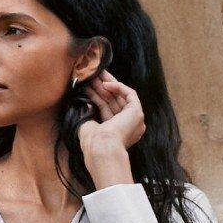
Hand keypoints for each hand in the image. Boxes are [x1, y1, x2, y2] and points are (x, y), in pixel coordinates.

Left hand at [77, 68, 144, 184]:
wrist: (102, 148)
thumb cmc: (93, 143)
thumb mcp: (88, 126)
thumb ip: (88, 114)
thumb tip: (85, 102)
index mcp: (117, 133)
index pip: (107, 110)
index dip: (97, 97)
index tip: (88, 87)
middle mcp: (128, 127)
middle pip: (114, 102)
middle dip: (103, 88)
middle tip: (93, 75)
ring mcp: (135, 121)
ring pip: (121, 97)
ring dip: (108, 84)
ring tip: (96, 74)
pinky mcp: (137, 113)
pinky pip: (130, 94)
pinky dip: (118, 87)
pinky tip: (105, 83)